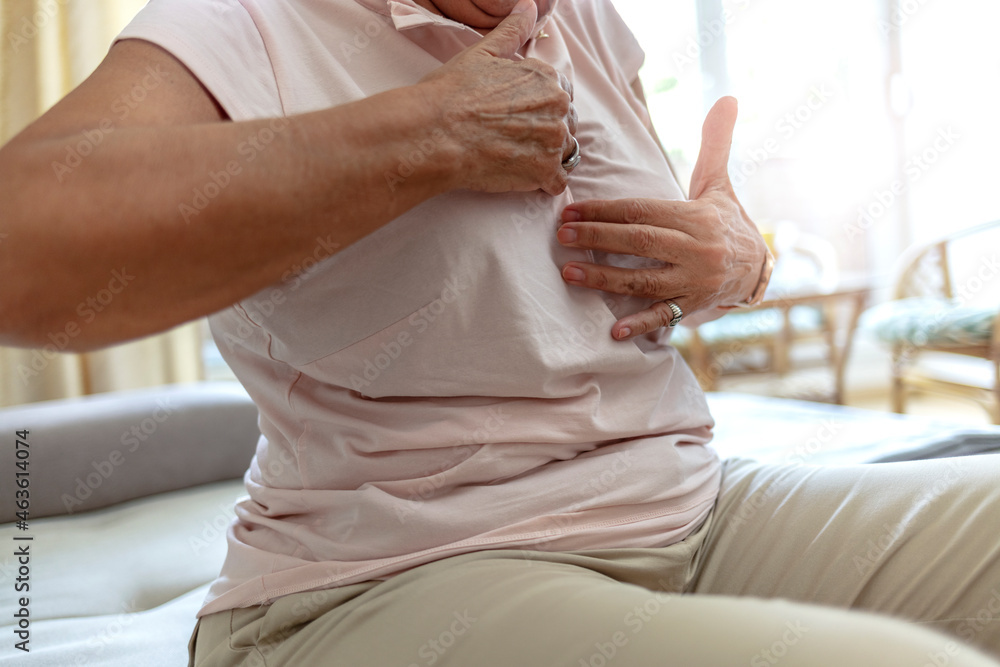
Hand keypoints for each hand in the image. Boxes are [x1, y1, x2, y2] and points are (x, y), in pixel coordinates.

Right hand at [417, 0, 577, 195]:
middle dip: (546, 131)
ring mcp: (554, 141)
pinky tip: (523, 177)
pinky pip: (557, 182)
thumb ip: (512, 31)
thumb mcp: (483, 53)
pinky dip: (543, 182)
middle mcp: (558, 107)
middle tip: (514, 138)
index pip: (562, 94)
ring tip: (517, 157)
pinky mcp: (544, 172)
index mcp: (548, 78)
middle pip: (566, 123)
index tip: (519, 115)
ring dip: (547, 156)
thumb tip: (529, 6)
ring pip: (565, 152)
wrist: (436, 134)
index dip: (541, 106)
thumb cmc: (452, 93)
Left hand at [555, 96, 766, 339]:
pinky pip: (663, 317)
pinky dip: (640, 326)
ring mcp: (694, 281)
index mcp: (696, 217)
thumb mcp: (720, 183)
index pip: (643, 210)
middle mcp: (696, 249)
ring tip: (569, 273)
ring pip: (643, 280)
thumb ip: (716, 143)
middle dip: (598, 238)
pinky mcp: (693, 307)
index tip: (571, 209)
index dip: (606, 210)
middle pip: (639, 243)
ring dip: (604, 279)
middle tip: (562, 236)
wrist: (761, 268)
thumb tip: (728, 98)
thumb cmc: (727, 222)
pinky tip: (613, 332)